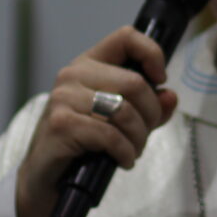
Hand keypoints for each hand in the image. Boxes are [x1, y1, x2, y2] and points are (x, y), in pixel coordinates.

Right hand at [15, 26, 177, 216]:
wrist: (46, 179)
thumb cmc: (82, 145)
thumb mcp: (121, 122)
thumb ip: (148, 107)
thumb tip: (170, 96)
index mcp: (88, 64)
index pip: (125, 37)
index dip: (152, 54)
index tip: (160, 80)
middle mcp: (73, 74)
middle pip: (134, 83)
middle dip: (150, 115)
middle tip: (144, 136)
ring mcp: (64, 98)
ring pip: (124, 111)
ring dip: (138, 138)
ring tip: (133, 151)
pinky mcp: (61, 124)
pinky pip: (110, 136)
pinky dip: (125, 152)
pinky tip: (123, 161)